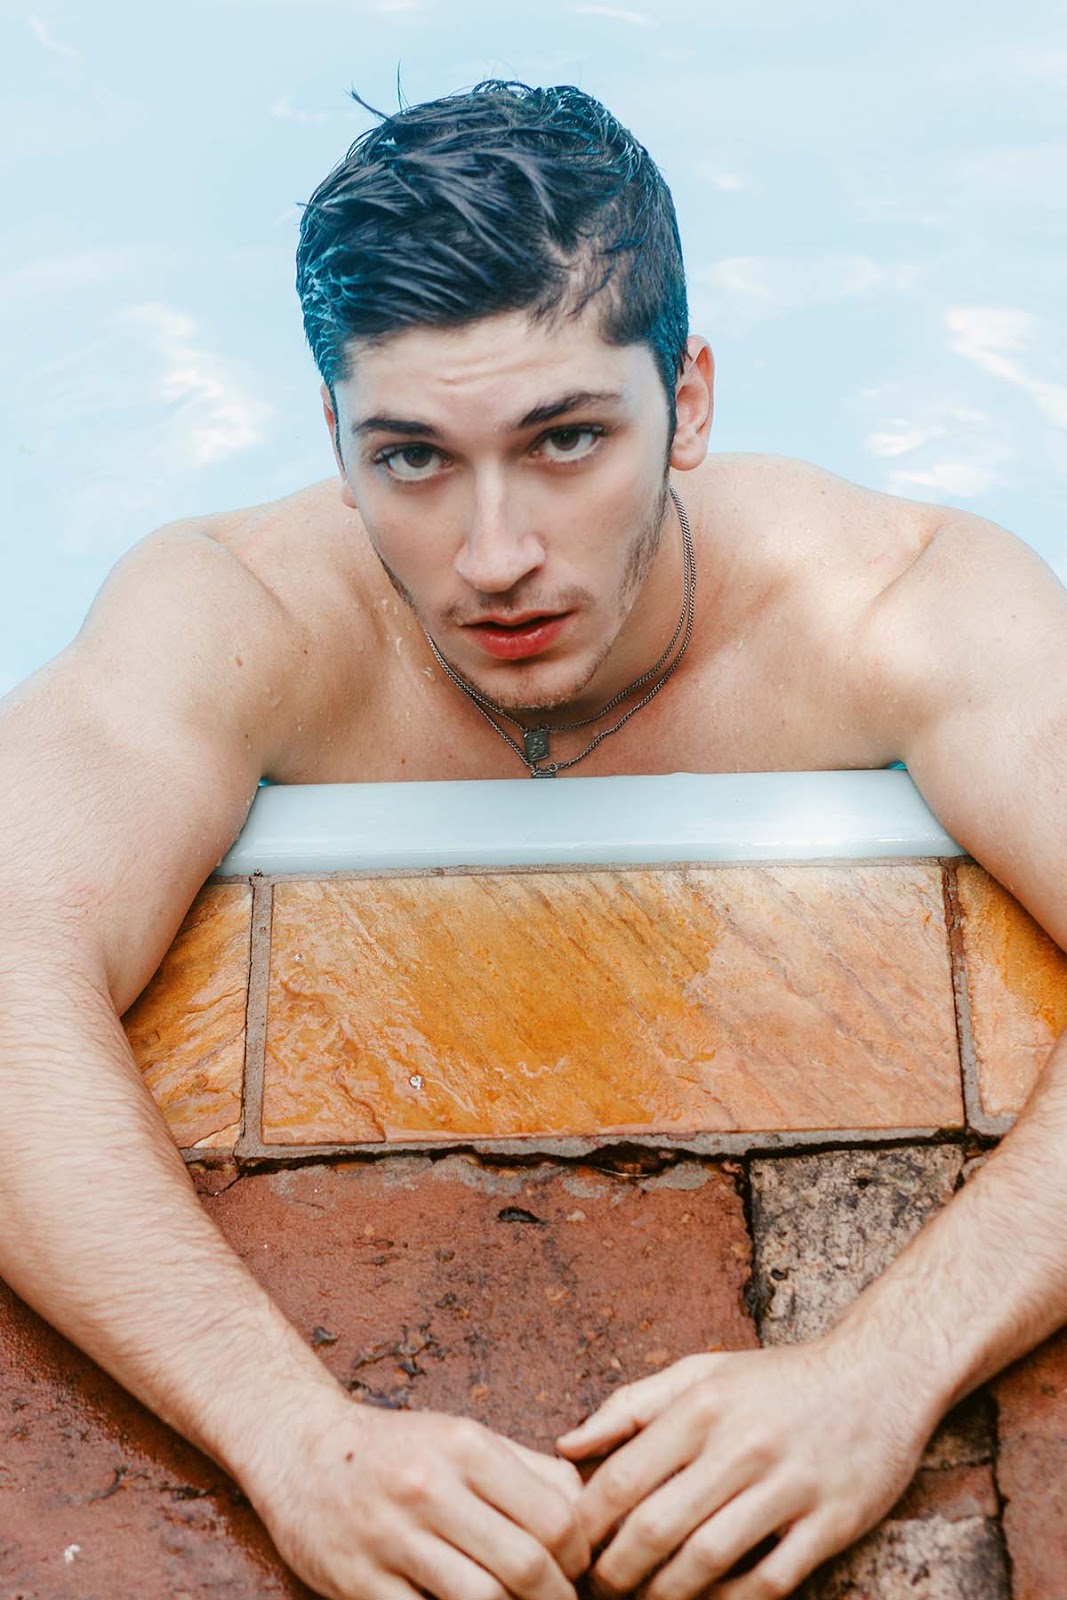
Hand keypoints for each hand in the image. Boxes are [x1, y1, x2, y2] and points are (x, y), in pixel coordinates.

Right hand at [252, 1391, 590, 1599]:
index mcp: (465, 1446)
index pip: (554, 1516)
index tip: (576, 1570)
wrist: (303, 1452)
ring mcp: (391, 1537)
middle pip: (524, 1565)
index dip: (578, 1556)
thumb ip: (528, 1469)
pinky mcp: (359, 1582)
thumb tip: (587, 1507)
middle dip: (556, 1599)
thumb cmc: (398, 1449)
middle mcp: (429, 1486)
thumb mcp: (463, 1437)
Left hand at [556, 1341, 936, 1598]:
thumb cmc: (777, 1379)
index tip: (569, 1551)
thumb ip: (631, 1406)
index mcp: (702, 1406)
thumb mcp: (702, 1373)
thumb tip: (566, 1445)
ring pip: (707, 1561)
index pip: (623, 1478)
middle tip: (597, 1592)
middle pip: (657, 1528)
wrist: (878, 1373)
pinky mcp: (832, 1521)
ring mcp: (789, 1485)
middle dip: (615, 1573)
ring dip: (665, 1597)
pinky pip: (770, 1581)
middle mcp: (742, 1444)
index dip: (586, 1527)